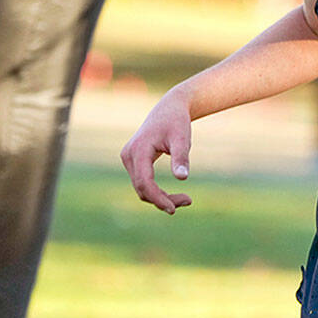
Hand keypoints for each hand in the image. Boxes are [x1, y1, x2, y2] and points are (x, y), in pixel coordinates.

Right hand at [120, 91, 193, 213]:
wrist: (169, 108)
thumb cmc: (177, 122)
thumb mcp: (182, 138)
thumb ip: (181, 157)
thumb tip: (182, 178)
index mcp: (139, 150)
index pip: (145, 182)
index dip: (158, 198)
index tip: (174, 209)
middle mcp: (129, 156)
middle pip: (142, 188)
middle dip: (163, 200)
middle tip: (189, 201)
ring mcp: (128, 158)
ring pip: (141, 188)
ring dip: (160, 198)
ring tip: (186, 199)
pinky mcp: (133, 161)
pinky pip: (142, 182)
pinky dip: (156, 191)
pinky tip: (174, 195)